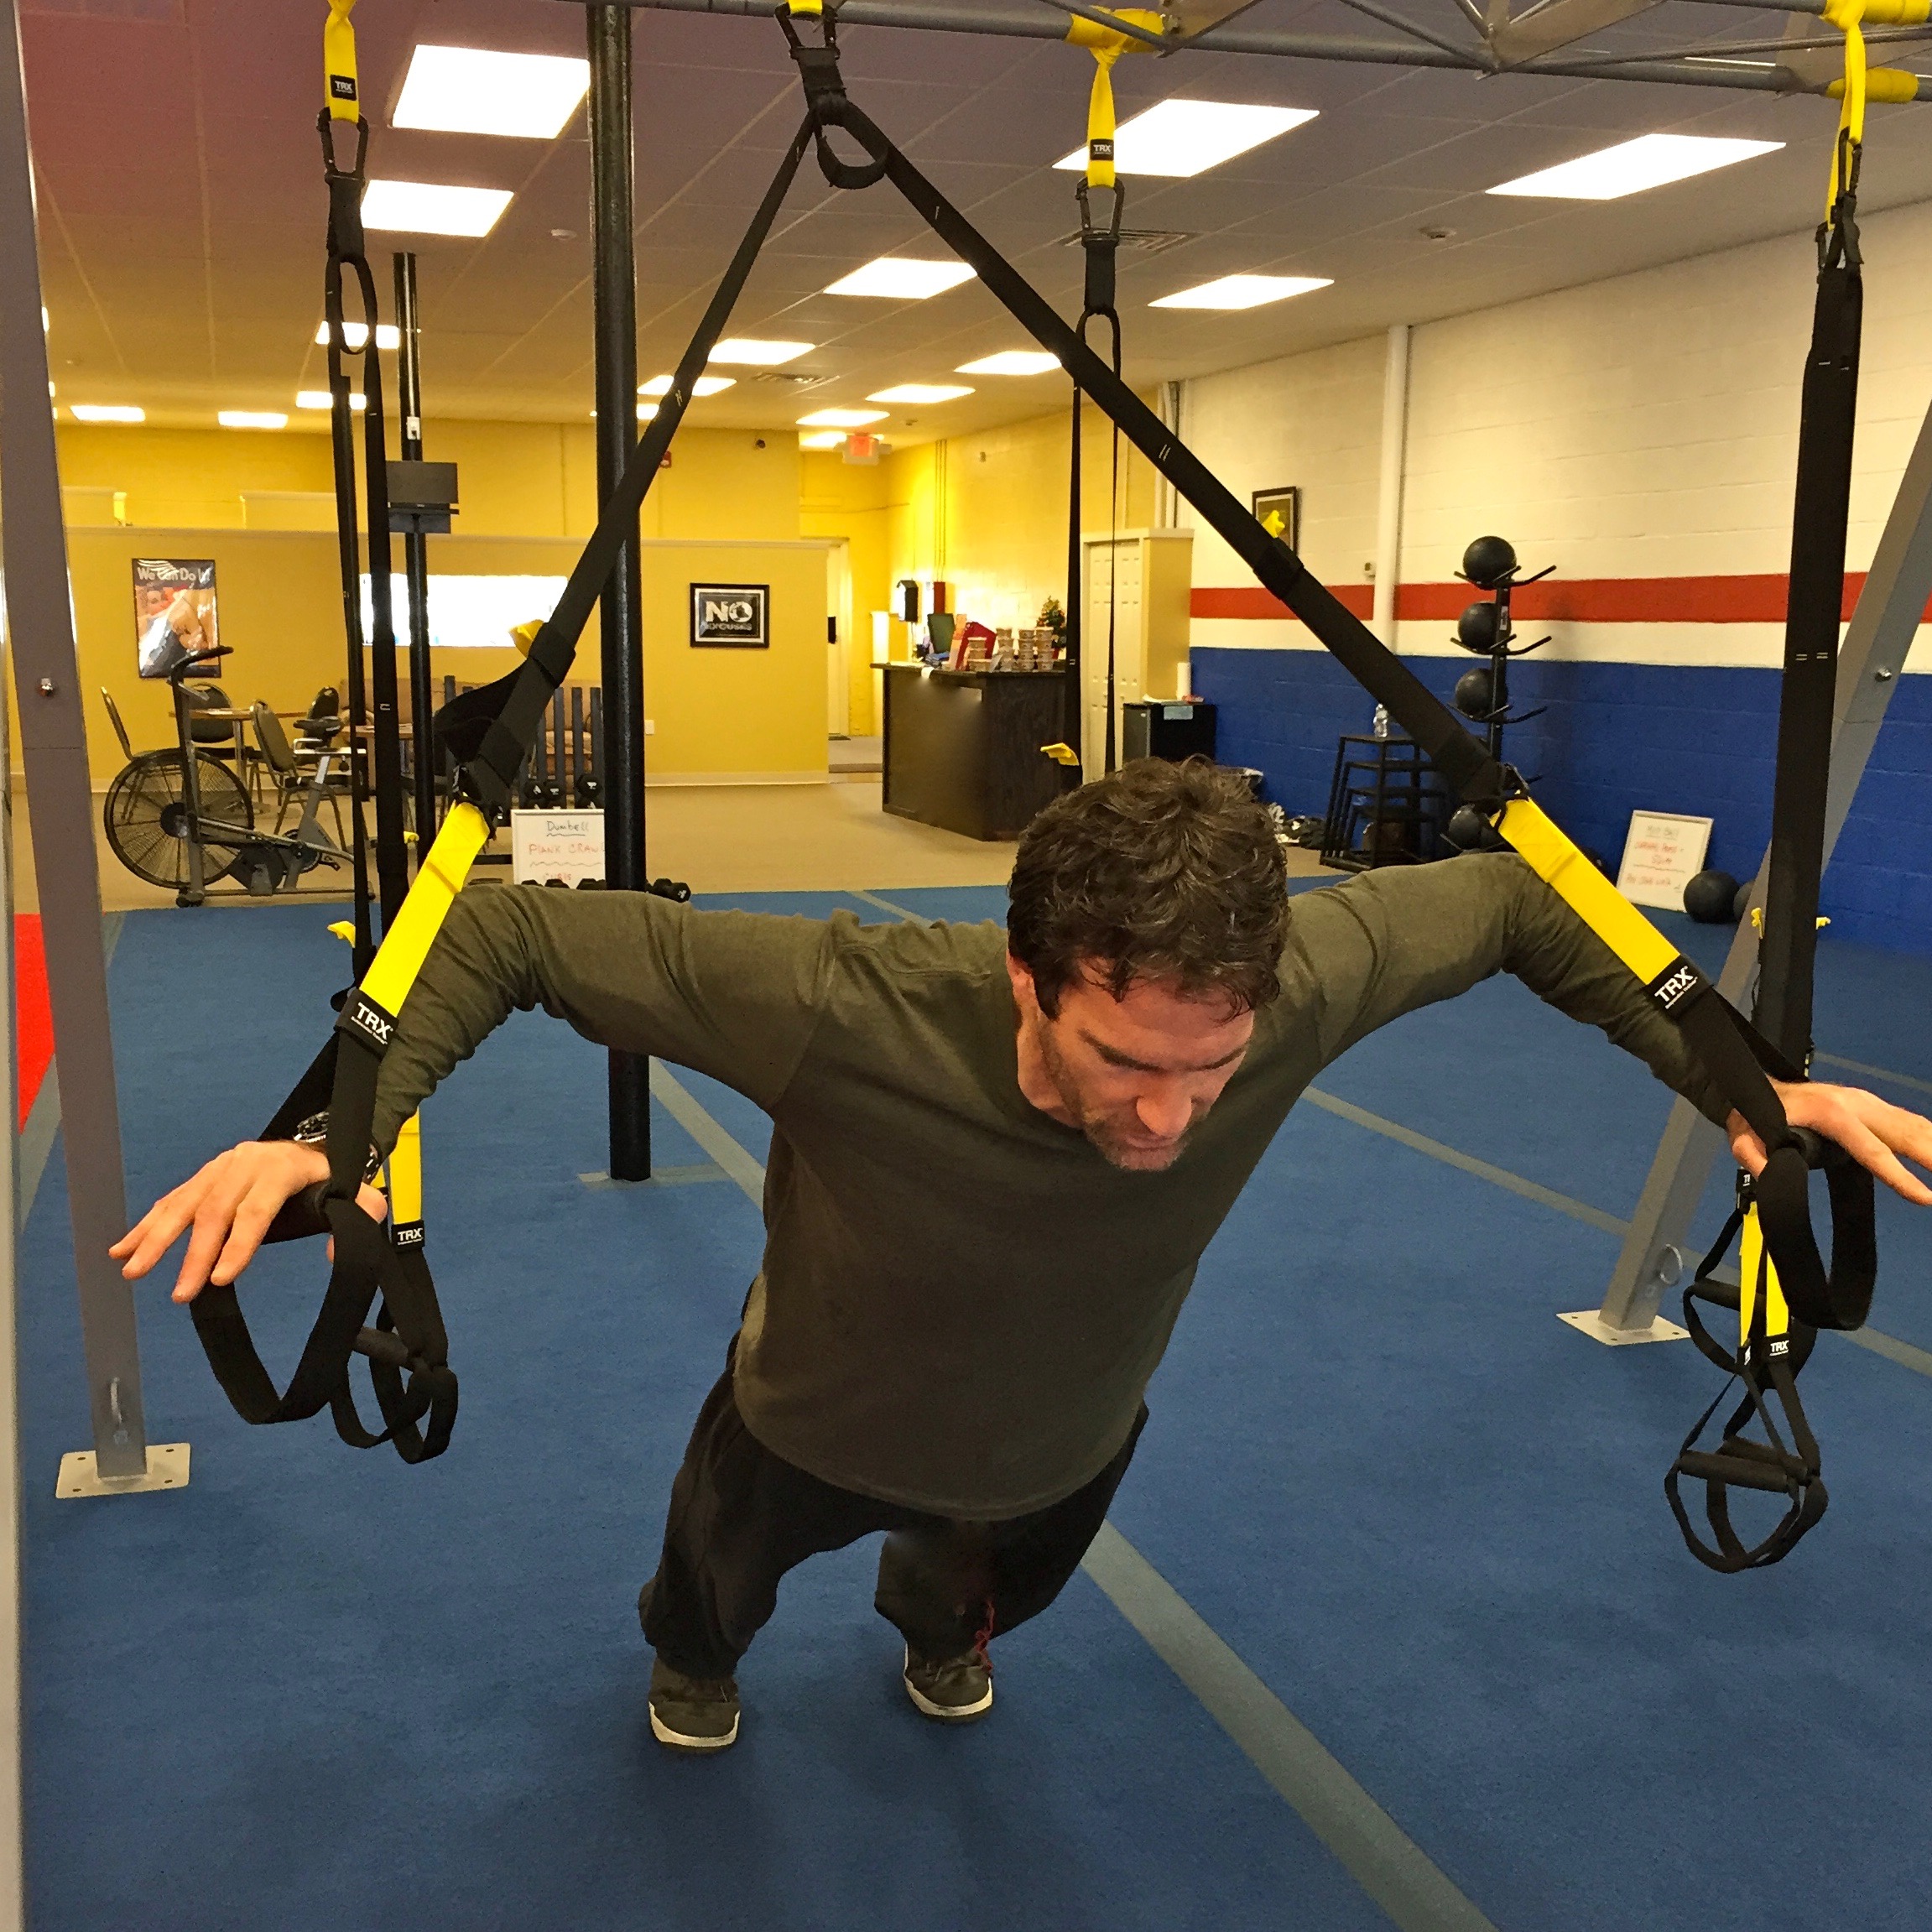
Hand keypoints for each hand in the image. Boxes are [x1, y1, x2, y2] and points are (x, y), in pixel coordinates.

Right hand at [110, 1141, 387, 1304]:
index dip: (238, 1245)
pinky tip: (123, 1249)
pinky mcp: (204, 1175)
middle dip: (193, 1255)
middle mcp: (245, 1163)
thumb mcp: (359, 1192)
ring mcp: (220, 1167)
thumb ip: (363, 1216)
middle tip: (181, 1295)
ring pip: (184, 1203)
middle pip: (214, 1211)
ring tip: (133, 1270)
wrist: (314, 1147)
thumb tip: (337, 1253)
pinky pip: (172, 1200)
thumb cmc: (333, 1178)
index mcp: (281, 1167)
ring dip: (155, 1239)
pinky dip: (146, 1225)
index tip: (220, 1279)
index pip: (255, 1210)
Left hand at [1727, 1079, 1931, 1206]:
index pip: (1872, 1150)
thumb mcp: (1743, 1138)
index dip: (1899, 1176)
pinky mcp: (1872, 1104)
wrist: (1754, 1085)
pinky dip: (1929, 1136)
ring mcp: (1867, 1101)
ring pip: (1914, 1124)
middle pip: (1905, 1134)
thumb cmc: (1752, 1114)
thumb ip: (1756, 1159)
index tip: (1926, 1198)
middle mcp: (1856, 1103)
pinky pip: (1909, 1120)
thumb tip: (1774, 1178)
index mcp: (1830, 1113)